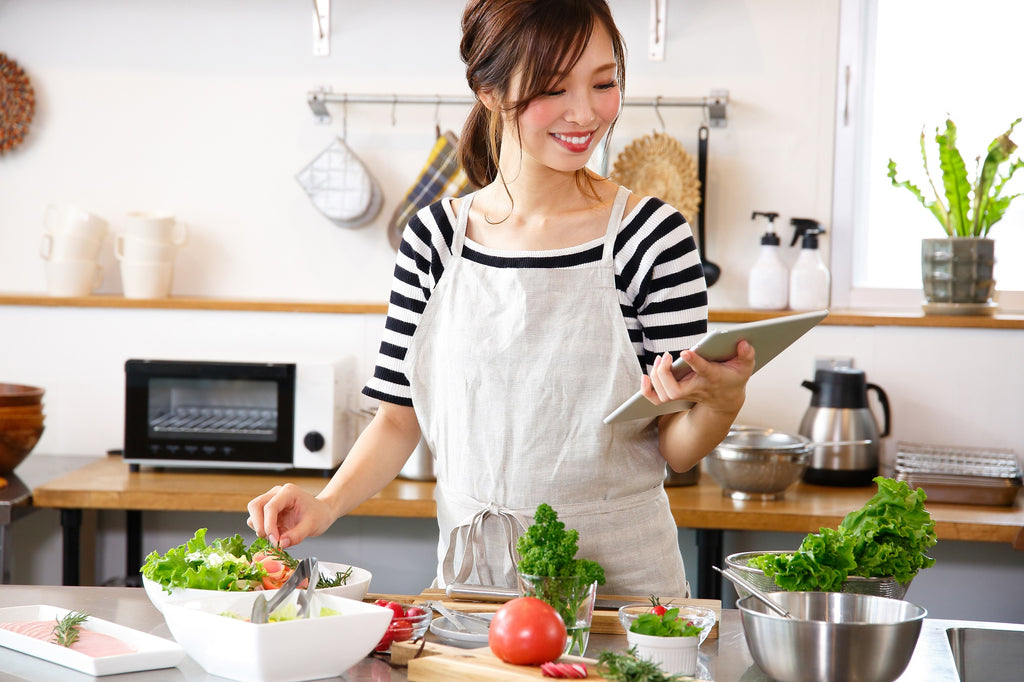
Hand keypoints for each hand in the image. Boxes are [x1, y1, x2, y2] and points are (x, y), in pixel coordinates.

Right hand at [246, 483, 335, 549]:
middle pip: (255, 506)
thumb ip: (297, 535)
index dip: (269, 525)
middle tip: (271, 539)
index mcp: (288, 492)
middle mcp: (276, 494)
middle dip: (259, 525)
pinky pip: (257, 520)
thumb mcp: (312, 526)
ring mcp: (271, 500)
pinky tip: (278, 533)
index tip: (274, 541)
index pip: (270, 507)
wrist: (321, 512)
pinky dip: (264, 530)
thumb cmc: (319, 515)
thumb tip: (280, 544)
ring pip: (253, 513)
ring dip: (261, 528)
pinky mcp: (268, 510)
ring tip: (279, 535)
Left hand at [641, 339, 755, 414]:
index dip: (694, 362)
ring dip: (656, 377)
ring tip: (660, 358)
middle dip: (664, 374)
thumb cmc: (734, 377)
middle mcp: (696, 388)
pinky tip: (645, 376)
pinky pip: (657, 399)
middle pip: (674, 390)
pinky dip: (647, 390)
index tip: (685, 352)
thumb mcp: (746, 366)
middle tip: (665, 355)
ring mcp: (685, 394)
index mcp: (713, 378)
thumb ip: (747, 354)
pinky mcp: (676, 395)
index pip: (703, 371)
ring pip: (664, 394)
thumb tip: (743, 343)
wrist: (726, 400)